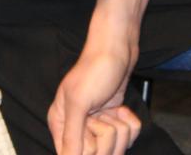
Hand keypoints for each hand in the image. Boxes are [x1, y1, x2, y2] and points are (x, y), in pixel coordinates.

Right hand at [47, 0, 151, 154]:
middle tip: (101, 114)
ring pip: (116, 147)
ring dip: (121, 128)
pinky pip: (129, 136)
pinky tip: (122, 108)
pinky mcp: (114, 119)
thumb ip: (72, 135)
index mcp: (60, 123)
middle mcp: (78, 126)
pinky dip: (130, 123)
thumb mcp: (79, 102)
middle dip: (107, 136)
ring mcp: (98, 124)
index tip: (92, 127)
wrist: (117, 47)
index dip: (87, 149)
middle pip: (97, 154)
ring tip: (112, 108)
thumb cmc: (95, 70)